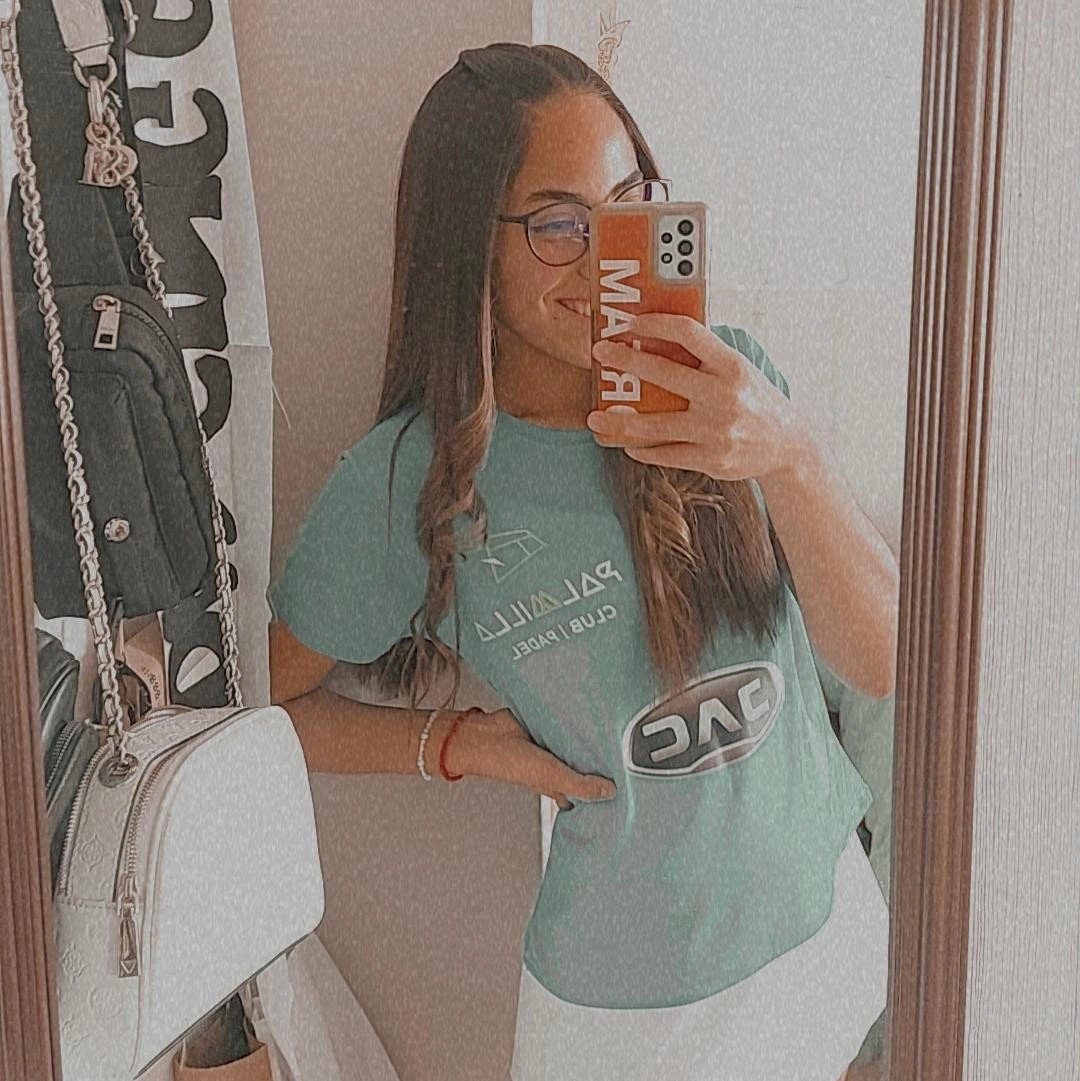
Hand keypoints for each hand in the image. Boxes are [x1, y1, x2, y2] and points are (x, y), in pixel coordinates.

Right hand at [438, 708, 616, 810]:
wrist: (488, 736)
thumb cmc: (511, 763)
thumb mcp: (553, 777)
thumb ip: (582, 786)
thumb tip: (610, 791)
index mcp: (558, 786)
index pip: (584, 796)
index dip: (600, 796)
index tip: (624, 793)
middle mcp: (558, 767)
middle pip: (586, 768)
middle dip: (602, 764)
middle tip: (628, 755)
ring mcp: (554, 746)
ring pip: (579, 745)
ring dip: (591, 739)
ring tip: (616, 731)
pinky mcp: (549, 725)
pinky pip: (569, 723)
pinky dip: (577, 720)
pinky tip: (591, 714)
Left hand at [588, 312, 807, 481]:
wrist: (787, 445)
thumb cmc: (754, 401)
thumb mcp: (739, 371)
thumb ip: (705, 358)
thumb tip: (655, 338)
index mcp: (731, 366)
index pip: (688, 334)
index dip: (655, 324)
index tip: (629, 322)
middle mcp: (724, 397)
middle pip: (663, 374)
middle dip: (626, 361)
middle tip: (599, 353)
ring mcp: (716, 432)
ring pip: (656, 426)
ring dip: (619, 421)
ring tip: (595, 417)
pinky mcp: (711, 460)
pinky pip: (666, 455)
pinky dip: (642, 449)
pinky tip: (627, 444)